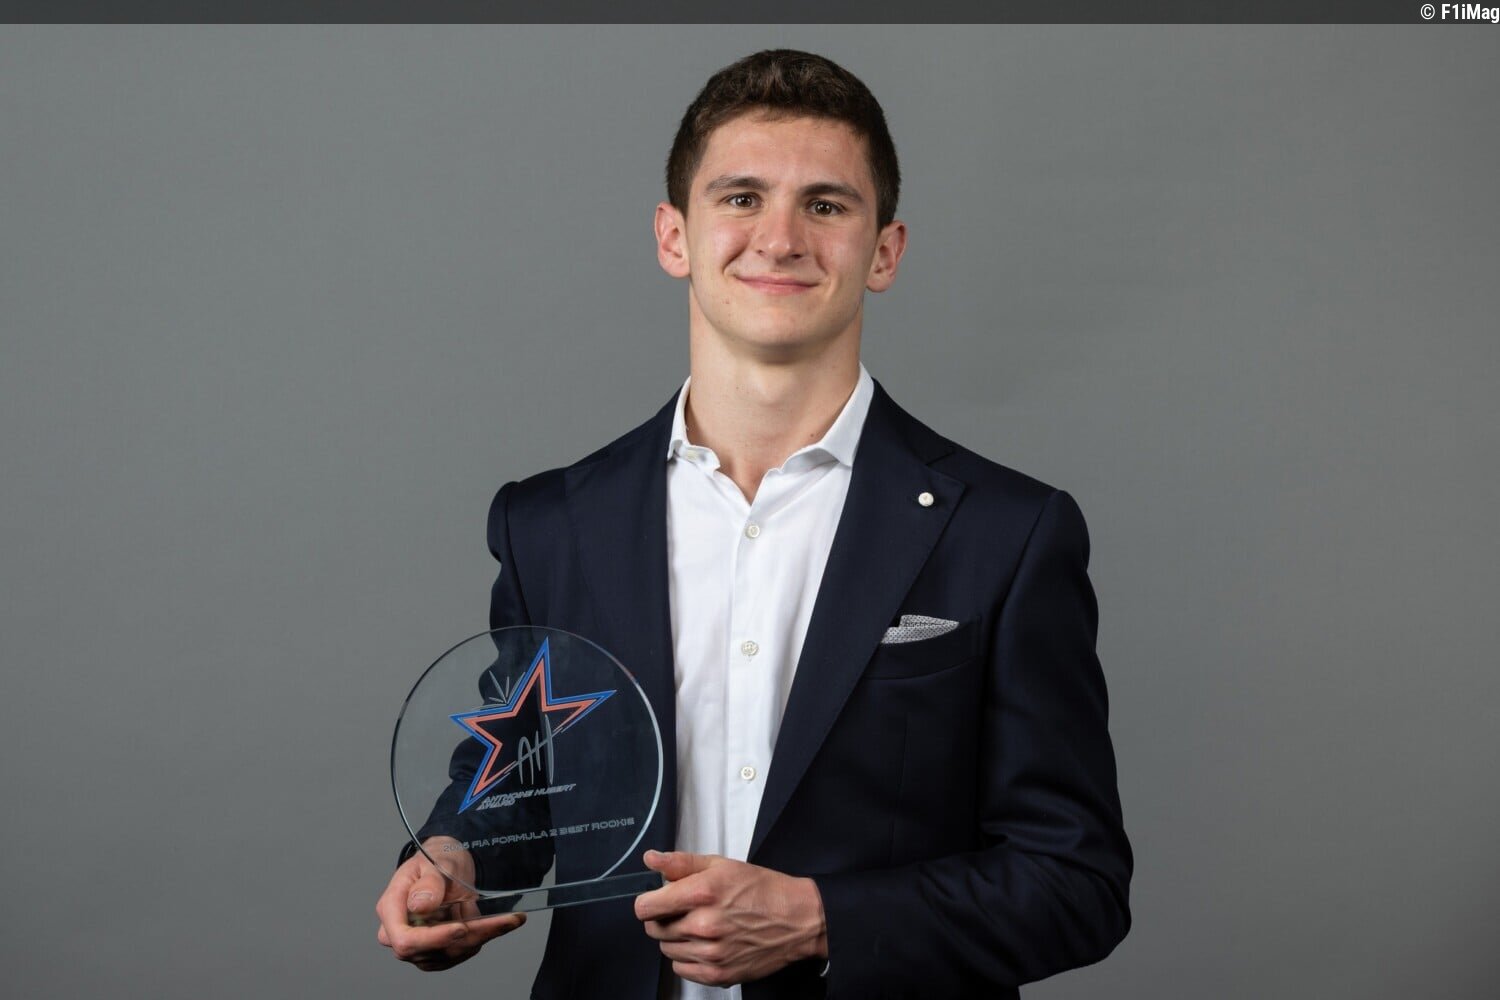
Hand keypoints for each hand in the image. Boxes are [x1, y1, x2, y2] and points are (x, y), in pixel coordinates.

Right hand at [375, 836, 525, 970]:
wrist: (447, 864)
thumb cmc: (435, 859)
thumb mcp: (434, 861)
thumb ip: (428, 883)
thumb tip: (420, 905)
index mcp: (391, 909)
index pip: (405, 940)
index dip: (433, 940)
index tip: (461, 928)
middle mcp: (400, 933)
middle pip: (432, 951)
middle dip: (469, 936)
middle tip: (504, 920)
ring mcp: (419, 945)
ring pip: (451, 953)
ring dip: (482, 936)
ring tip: (507, 917)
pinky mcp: (438, 950)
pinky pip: (462, 951)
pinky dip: (484, 937)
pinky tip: (500, 922)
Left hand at [633, 850, 826, 987]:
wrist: (797, 920)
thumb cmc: (763, 890)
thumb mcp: (722, 865)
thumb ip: (681, 863)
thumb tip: (651, 859)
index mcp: (702, 893)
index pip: (645, 907)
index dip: (648, 902)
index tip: (657, 900)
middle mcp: (704, 925)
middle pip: (654, 930)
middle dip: (664, 918)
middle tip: (684, 911)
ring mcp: (711, 953)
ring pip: (667, 950)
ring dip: (676, 939)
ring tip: (700, 926)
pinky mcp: (718, 973)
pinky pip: (682, 970)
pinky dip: (688, 958)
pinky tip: (706, 944)